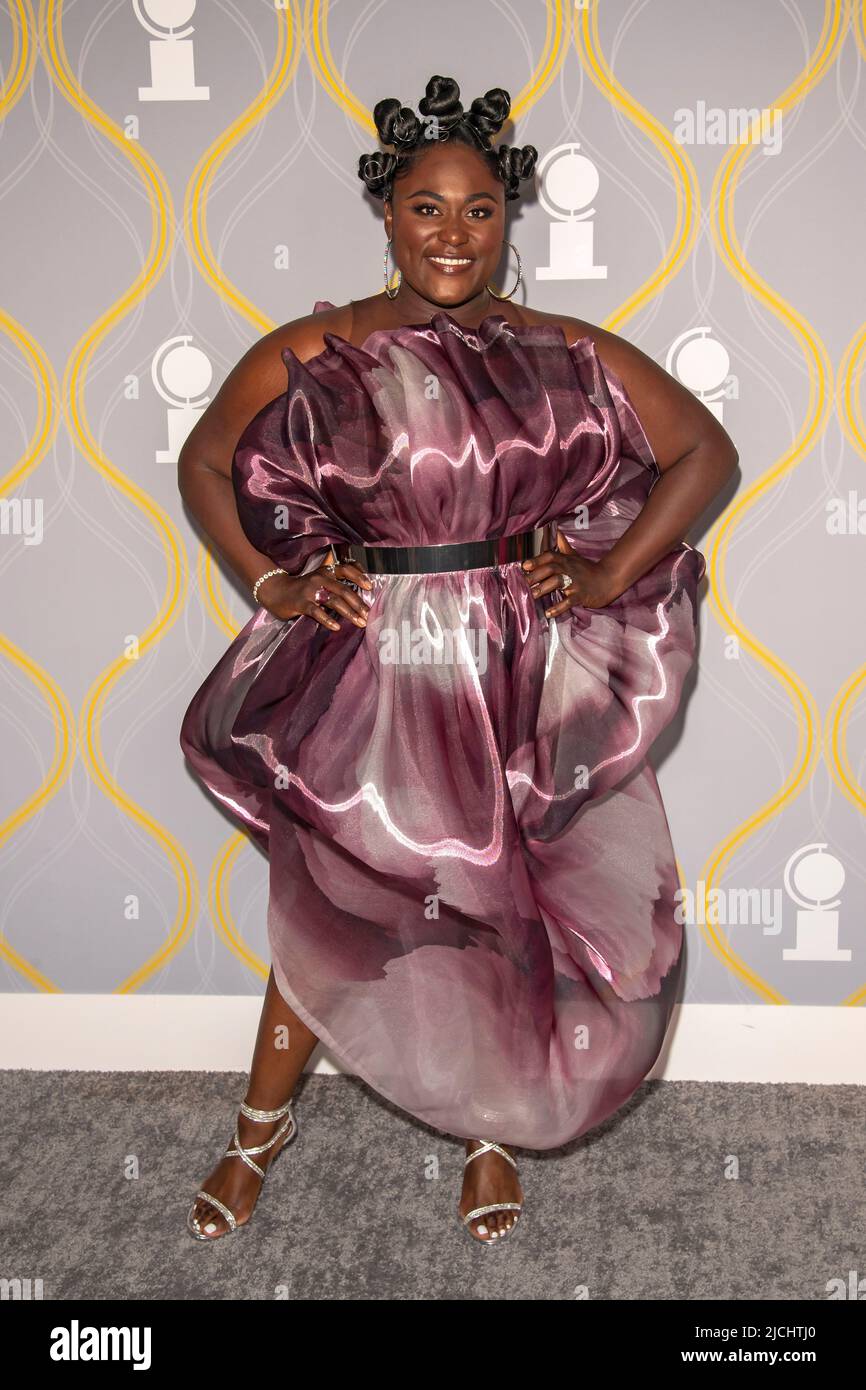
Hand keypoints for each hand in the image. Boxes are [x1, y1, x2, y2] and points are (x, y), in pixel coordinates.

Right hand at [257, 549, 372, 630]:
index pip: (345, 569)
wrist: (275, 591)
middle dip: (358, 603)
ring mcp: (310, 590)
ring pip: (334, 601)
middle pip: (343, 590)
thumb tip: (358, 591)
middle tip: (367, 614)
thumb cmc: (301, 588)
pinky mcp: (301, 603)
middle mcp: (319, 578)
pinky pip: (317, 612)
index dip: (359, 577)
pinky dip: (328, 620)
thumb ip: (334, 582)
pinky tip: (337, 627)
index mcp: (325, 571)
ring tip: (359, 622)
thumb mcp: (318, 579)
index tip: (370, 587)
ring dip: (349, 613)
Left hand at [521, 529, 622, 615]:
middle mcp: (570, 569)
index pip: (550, 557)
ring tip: (533, 595)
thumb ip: (563, 545)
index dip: (537, 560)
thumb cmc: (588, 570)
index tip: (525, 566)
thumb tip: (556, 531)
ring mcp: (576, 582)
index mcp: (566, 560)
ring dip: (544, 588)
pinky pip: (568, 601)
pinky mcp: (581, 595)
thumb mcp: (575, 556)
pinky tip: (549, 613)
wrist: (609, 580)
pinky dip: (558, 608)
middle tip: (525, 583)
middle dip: (537, 575)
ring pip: (558, 582)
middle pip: (551, 568)